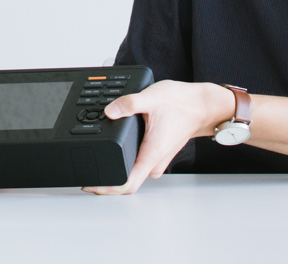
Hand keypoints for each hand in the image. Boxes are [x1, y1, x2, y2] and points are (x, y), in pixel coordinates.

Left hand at [83, 80, 232, 194]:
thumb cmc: (182, 104)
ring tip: (97, 160)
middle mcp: (155, 162)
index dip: (106, 188)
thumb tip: (110, 111)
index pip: (127, 184)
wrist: (202, 105)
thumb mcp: (151, 98)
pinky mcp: (157, 154)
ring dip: (116, 169)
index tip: (90, 185)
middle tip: (85, 170)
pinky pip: (138, 164)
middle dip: (106, 178)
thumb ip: (129, 104)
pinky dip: (126, 161)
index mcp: (152, 154)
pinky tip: (117, 151)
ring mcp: (157, 160)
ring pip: (133, 172)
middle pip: (127, 181)